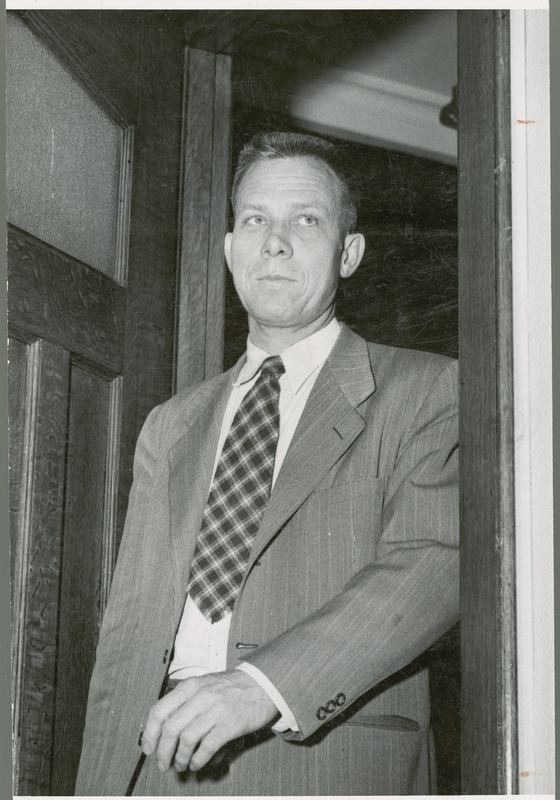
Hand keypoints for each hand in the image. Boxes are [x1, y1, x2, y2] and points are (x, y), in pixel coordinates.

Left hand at [141, 670, 277, 772]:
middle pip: (171, 728)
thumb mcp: (204, 684)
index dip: (150, 733)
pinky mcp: (230, 724)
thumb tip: (164, 728)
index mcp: (190, 686)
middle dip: (163, 751)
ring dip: (180, 758)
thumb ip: (185, 700)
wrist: (262, 684)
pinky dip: (198, 760)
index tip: (149, 748)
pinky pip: (207, 747)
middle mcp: (200, 696)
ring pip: (187, 739)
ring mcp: (216, 710)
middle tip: (163, 763)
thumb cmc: (231, 687)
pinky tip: (197, 763)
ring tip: (181, 765)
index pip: (160, 710)